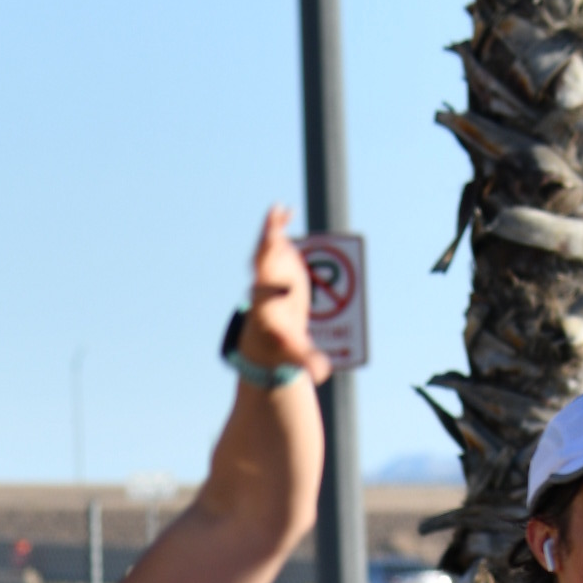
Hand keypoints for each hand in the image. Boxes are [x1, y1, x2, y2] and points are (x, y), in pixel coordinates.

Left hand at [233, 204, 327, 387]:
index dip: (274, 292)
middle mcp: (262, 287)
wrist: (268, 330)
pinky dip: (276, 225)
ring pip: (264, 249)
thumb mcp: (293, 353)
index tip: (285, 288)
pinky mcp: (273, 261)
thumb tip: (321, 374)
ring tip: (274, 213)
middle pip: (261, 269)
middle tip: (269, 237)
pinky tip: (283, 209)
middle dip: (266, 256)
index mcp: (266, 309)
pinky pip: (273, 239)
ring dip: (268, 232)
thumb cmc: (281, 343)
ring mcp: (266, 271)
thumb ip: (307, 360)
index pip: (268, 300)